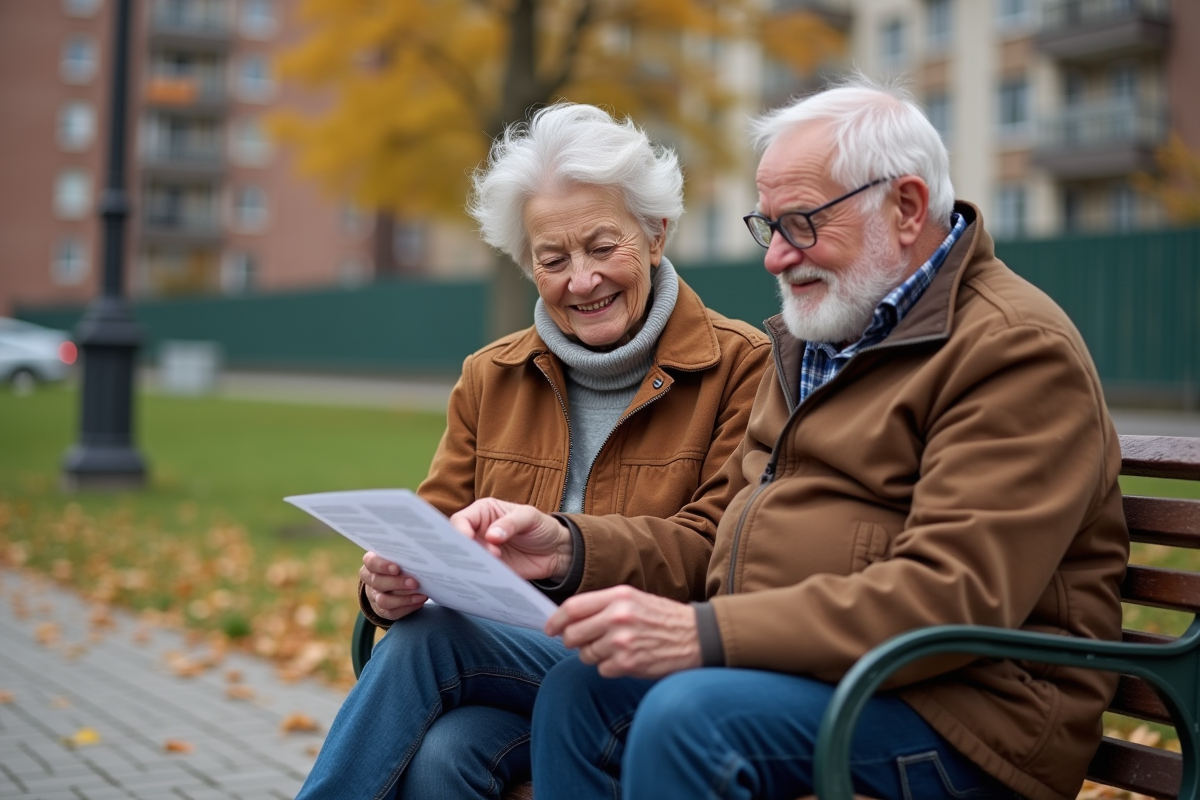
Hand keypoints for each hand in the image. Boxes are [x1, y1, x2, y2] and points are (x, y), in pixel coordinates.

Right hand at [359, 551, 428, 621]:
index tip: (396, 568)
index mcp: (372, 564)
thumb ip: (404, 559)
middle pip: (378, 582)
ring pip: (383, 601)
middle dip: (397, 583)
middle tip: (414, 582)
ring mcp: (374, 597)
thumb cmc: (400, 566)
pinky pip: (392, 612)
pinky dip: (408, 607)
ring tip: (421, 594)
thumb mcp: (399, 559)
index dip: (382, 566)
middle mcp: (370, 580)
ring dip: (404, 598)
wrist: (393, 585)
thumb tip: (420, 559)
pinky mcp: (382, 611)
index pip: (371, 562)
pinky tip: (419, 601)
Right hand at [449, 498, 573, 581]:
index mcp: (484, 512)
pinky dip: (478, 579)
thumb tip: (491, 536)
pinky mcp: (491, 570)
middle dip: (461, 551)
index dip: (459, 530)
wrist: (557, 551)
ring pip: (466, 560)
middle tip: (472, 559)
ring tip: (482, 571)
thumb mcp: (529, 517)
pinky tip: (485, 581)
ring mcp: (484, 552)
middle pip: (457, 542)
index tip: (466, 541)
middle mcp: (479, 532)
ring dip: (470, 566)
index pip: (461, 520)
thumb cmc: (542, 527)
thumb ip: (510, 524)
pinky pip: (478, 575)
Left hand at [545, 586, 701, 678]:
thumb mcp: (634, 599)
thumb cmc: (663, 617)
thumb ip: (604, 605)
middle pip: (573, 633)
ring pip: (586, 654)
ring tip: (614, 649)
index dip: (556, 620)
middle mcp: (618, 617)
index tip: (550, 628)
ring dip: (593, 655)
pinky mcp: (628, 663)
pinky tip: (626, 659)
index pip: (572, 608)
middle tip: (580, 642)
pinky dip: (609, 667)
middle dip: (571, 641)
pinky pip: (602, 669)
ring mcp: (622, 641)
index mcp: (618, 596)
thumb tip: (570, 618)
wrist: (697, 636)